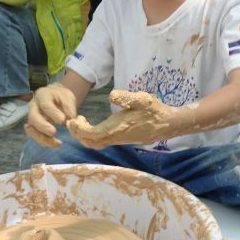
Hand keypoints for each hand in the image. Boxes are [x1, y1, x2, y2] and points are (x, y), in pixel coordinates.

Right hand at [24, 83, 77, 147]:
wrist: (56, 99)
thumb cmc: (61, 98)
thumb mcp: (68, 97)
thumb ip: (69, 107)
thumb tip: (71, 119)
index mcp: (42, 95)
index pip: (45, 105)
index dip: (53, 113)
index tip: (63, 120)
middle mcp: (34, 107)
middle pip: (33, 118)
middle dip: (43, 127)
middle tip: (54, 133)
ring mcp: (32, 118)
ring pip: (31, 130)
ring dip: (43, 138)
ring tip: (57, 143)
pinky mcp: (34, 127)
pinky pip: (35, 136)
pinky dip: (44, 142)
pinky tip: (54, 144)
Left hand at [66, 90, 191, 148]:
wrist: (167, 124)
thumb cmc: (154, 110)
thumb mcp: (142, 99)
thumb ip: (126, 97)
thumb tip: (111, 95)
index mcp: (117, 128)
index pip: (92, 134)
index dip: (79, 129)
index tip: (75, 118)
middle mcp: (115, 137)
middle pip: (90, 143)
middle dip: (78, 134)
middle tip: (72, 120)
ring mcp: (118, 140)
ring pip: (96, 144)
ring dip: (84, 136)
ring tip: (80, 122)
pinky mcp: (121, 140)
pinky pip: (102, 142)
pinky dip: (92, 136)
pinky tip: (92, 125)